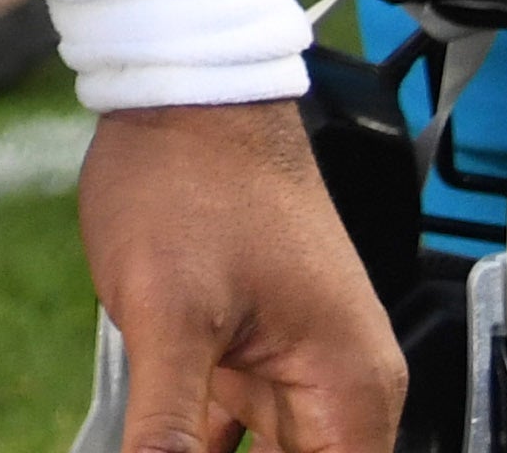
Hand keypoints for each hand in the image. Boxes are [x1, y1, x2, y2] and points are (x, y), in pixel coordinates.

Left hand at [81, 102, 403, 450]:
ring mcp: (296, 370)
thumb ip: (166, 431)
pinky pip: (235, 436)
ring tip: (158, 446)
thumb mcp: (166, 315)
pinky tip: (155, 449)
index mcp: (350, 388)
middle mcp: (339, 387)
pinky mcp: (250, 354)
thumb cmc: (192, 174)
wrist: (181, 90)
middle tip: (169, 449)